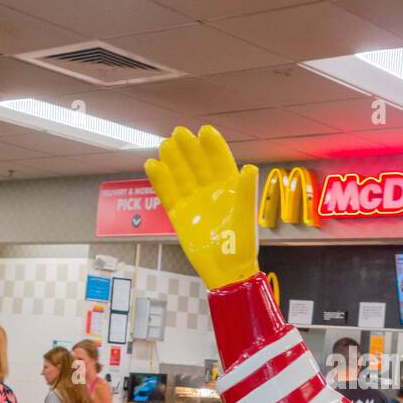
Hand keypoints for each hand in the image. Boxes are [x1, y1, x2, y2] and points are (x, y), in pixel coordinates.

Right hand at [145, 125, 259, 288]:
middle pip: (197, 165)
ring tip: (165, 145)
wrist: (225, 271)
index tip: (205, 131)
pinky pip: (167, 194)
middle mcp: (211, 191)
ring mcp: (194, 202)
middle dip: (189, 149)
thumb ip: (246, 193)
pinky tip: (152, 164)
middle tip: (179, 133)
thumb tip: (250, 168)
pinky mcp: (179, 215)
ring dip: (173, 160)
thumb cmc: (242, 247)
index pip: (221, 162)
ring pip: (181, 176)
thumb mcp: (246, 219)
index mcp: (230, 189)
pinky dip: (160, 180)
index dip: (213, 146)